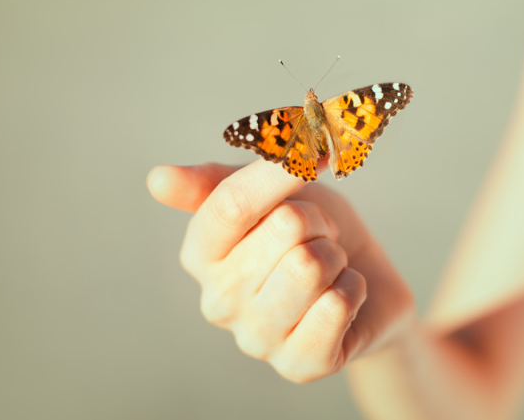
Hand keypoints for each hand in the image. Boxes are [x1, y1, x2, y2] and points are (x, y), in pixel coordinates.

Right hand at [147, 159, 413, 382]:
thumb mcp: (272, 192)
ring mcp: (256, 339)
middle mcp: (218, 302)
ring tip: (327, 266)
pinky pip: (336, 304)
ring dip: (335, 257)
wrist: (367, 280)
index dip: (279, 174)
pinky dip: (353, 289)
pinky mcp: (299, 365)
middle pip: (286, 228)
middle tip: (318, 238)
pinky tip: (342, 297)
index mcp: (200, 254)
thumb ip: (219, 181)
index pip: (231, 203)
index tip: (313, 158)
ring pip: (311, 266)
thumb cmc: (313, 232)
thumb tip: (157, 179)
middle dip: (318, 223)